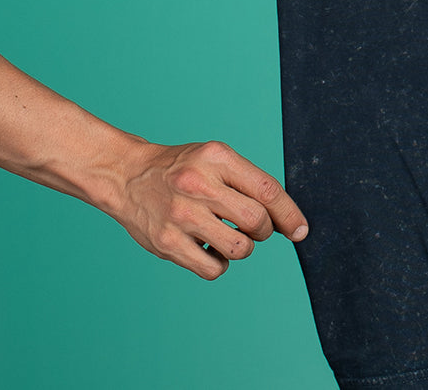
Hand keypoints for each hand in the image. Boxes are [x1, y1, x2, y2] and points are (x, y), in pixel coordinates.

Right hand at [109, 139, 308, 280]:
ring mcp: (182, 215)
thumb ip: (246, 182)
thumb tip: (284, 218)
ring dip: (243, 248)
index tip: (301, 231)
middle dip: (265, 231)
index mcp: (217, 158)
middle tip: (254, 228)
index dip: (290, 214)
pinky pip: (213, 269)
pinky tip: (209, 249)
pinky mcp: (167, 243)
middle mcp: (199, 184)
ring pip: (239, 248)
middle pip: (257, 222)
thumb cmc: (182, 169)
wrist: (127, 176)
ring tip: (229, 237)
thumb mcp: (215, 158)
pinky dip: (219, 264)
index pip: (267, 189)